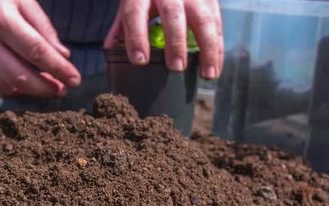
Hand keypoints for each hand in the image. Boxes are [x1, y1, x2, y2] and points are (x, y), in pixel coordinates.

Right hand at [0, 0, 81, 97]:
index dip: (58, 68)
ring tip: (50, 87)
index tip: (75, 79)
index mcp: (2, 21)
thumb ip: (43, 27)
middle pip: (22, 76)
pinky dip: (17, 92)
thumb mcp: (22, 0)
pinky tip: (30, 87)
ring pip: (10, 86)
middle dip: (47, 87)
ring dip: (34, 91)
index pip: (36, 51)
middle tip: (64, 89)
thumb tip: (64, 56)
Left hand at [104, 0, 223, 79]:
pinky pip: (217, 24)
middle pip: (172, 14)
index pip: (136, 14)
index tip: (140, 61)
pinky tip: (215, 68)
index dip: (137, 37)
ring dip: (208, 48)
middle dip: (175, 41)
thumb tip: (110, 55)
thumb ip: (121, 28)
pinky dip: (218, 48)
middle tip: (176, 67)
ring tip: (206, 74)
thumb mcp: (131, 4)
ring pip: (203, 19)